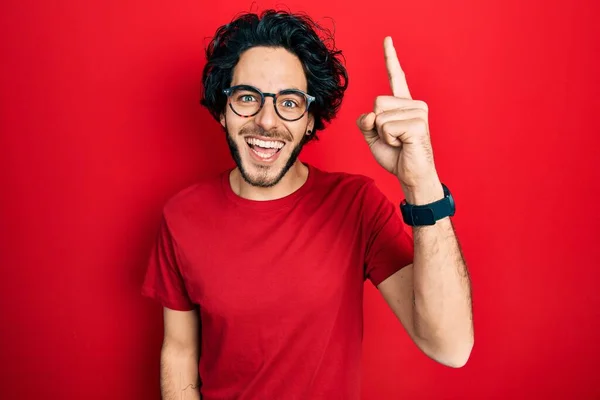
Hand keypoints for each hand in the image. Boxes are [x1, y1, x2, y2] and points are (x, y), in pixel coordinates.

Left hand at [357, 37, 441, 201]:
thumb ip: (365, 121)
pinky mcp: (418, 124)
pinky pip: (386, 127)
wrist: (411, 175)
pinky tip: (403, 145)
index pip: (395, 76)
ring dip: (383, 135)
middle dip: (376, 124)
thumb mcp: (373, 136)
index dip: (390, 58)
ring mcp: (418, 112)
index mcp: (403, 103)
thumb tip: (371, 114)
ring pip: (380, 116)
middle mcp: (413, 103)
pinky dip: (388, 140)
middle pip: (376, 102)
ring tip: (399, 142)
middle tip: (393, 138)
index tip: (387, 39)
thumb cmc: (395, 155)